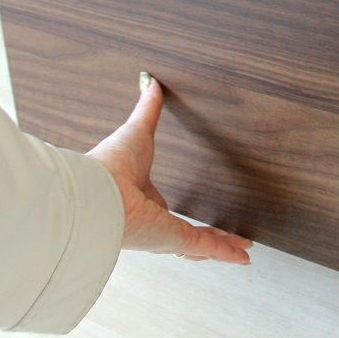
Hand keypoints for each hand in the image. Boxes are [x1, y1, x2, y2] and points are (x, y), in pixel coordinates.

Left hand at [87, 71, 251, 263]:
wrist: (96, 192)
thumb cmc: (108, 165)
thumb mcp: (137, 130)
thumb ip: (148, 109)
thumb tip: (148, 82)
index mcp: (142, 200)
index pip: (166, 211)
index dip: (178, 214)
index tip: (185, 216)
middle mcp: (153, 222)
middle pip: (187, 235)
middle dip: (209, 240)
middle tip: (225, 241)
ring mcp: (165, 234)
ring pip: (200, 245)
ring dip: (222, 248)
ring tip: (242, 252)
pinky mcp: (173, 239)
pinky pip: (205, 245)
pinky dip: (225, 252)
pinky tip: (242, 256)